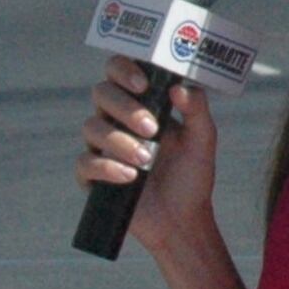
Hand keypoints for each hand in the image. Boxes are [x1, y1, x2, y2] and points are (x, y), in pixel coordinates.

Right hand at [78, 56, 218, 256]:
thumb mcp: (203, 140)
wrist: (182, 220)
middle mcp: (115, 119)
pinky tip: (130, 177)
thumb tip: (179, 87)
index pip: (118, 71)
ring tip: (146, 160)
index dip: (123, 69)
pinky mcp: (92, 176)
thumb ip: (197, 109)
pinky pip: (85, 163)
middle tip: (153, 129)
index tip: (143, 83)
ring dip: (119, 141)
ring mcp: (101, 147)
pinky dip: (106, 167)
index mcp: (139, 103)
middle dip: (125, 108)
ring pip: (91, 127)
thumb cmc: (191, 176)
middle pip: (101, 94)